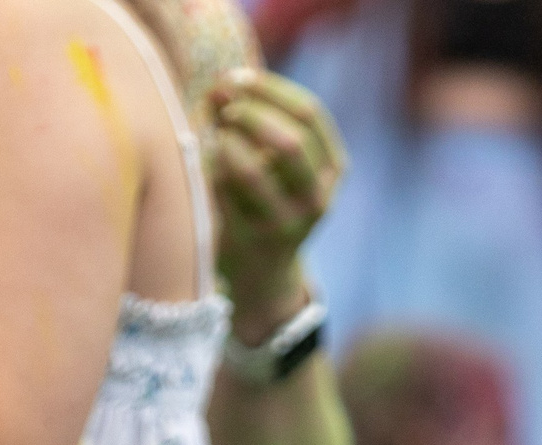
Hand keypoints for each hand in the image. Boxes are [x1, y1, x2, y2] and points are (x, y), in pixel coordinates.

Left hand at [205, 71, 345, 337]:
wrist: (261, 269)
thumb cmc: (267, 197)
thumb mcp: (281, 161)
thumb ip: (262, 118)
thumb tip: (221, 85)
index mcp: (334, 169)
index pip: (310, 114)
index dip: (270, 88)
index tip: (236, 77)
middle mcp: (318, 199)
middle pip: (291, 141)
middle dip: (250, 113)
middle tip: (223, 106)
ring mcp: (287, 224)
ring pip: (253, 169)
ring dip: (227, 141)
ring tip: (216, 134)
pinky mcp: (251, 239)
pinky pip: (223, 190)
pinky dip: (211, 165)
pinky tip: (207, 159)